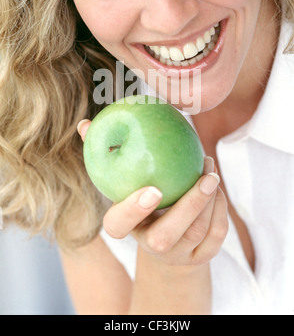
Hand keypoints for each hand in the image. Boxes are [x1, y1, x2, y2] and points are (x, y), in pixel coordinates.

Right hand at [78, 119, 227, 268]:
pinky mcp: (201, 257)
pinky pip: (216, 234)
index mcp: (125, 226)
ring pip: (197, 232)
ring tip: (211, 170)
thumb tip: (84, 124)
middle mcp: (150, 246)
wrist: (168, 241)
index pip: (119, 225)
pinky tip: (217, 187)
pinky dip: (220, 208)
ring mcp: (177, 255)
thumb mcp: (121, 179)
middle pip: (167, 236)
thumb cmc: (140, 198)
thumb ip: (104, 153)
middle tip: (206, 175)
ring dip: (210, 200)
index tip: (153, 189)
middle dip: (191, 205)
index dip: (133, 210)